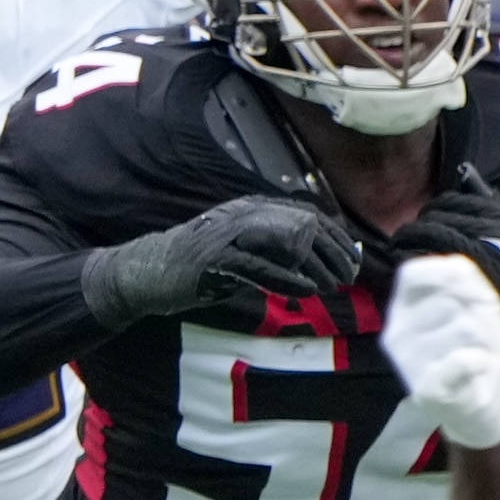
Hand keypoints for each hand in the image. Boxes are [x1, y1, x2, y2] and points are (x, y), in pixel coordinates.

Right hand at [79, 194, 362, 330]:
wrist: (146, 271)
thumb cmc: (199, 265)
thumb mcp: (242, 252)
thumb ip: (275, 253)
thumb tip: (319, 264)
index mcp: (251, 209)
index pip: (306, 214)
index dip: (335, 236)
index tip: (353, 259)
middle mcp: (242, 214)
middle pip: (302, 224)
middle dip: (332, 250)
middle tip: (349, 275)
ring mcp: (227, 235)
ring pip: (284, 240)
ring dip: (314, 264)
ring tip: (333, 284)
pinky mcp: (215, 259)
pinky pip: (258, 265)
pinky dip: (286, 277)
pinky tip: (306, 290)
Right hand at [386, 252, 499, 450]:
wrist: (485, 411)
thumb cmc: (479, 351)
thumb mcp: (478, 306)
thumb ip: (466, 278)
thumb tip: (454, 267)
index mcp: (403, 310)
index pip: (412, 275)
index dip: (448, 277)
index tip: (471, 297)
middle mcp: (397, 334)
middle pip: (450, 300)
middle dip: (478, 316)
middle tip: (479, 341)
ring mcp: (408, 364)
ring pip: (464, 327)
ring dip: (485, 342)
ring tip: (478, 358)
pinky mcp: (427, 391)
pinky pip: (462, 360)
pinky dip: (481, 362)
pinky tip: (477, 372)